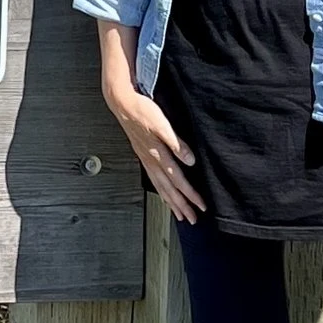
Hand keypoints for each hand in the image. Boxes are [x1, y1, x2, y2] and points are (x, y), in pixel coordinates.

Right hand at [107, 84, 203, 221]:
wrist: (122, 103)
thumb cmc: (141, 110)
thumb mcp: (162, 125)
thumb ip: (177, 144)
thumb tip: (190, 160)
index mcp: (157, 154)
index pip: (178, 180)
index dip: (190, 194)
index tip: (200, 205)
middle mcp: (151, 161)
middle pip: (169, 189)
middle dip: (181, 206)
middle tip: (192, 219)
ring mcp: (146, 160)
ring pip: (160, 187)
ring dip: (171, 202)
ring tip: (179, 214)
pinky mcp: (143, 156)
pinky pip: (153, 180)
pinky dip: (161, 192)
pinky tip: (164, 195)